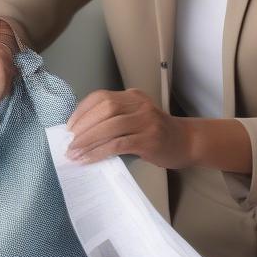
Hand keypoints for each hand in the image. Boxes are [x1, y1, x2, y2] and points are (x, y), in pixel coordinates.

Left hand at [65, 89, 192, 167]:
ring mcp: (146, 121)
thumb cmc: (157, 133)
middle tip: (69, 143)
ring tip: (74, 153)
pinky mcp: (149, 139)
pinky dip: (100, 151)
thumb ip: (115, 119)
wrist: (188, 142)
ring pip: (110, 127)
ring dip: (88, 141)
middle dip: (83, 127)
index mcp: (132, 96)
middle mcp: (139, 105)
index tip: (69, 127)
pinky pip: (118, 144)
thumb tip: (81, 133)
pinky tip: (89, 159)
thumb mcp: (136, 117)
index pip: (101, 97)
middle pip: (104, 109)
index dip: (82, 111)